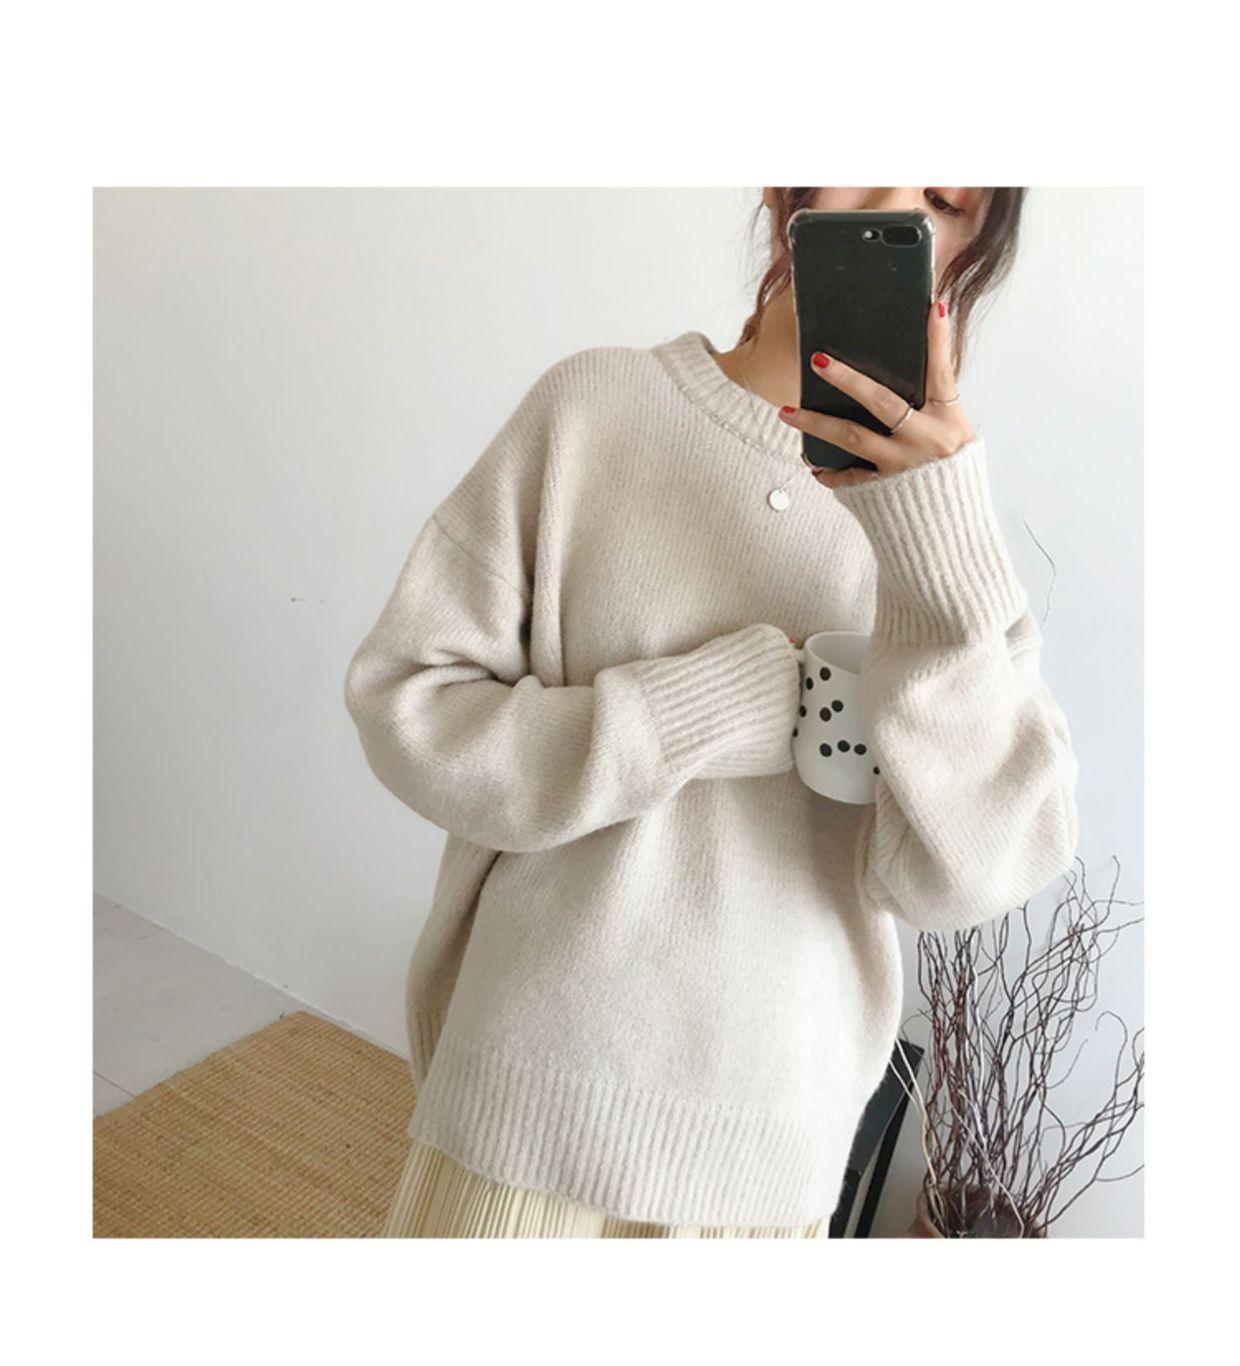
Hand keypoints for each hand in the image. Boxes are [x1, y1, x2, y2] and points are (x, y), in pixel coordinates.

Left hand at [776, 298, 974, 489]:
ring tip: (786, 411)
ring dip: (816, 423)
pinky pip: (849, 478)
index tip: (931, 305)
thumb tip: (901, 378)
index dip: (938, 340)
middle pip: (882, 402)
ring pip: (853, 437)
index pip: (943, 373)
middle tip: (817, 360)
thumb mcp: (955, 440)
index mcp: (950, 422)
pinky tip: (813, 465)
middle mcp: (926, 440)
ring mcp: (902, 466)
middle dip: (848, 379)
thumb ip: (932, 411)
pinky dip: (831, 472)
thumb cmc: (951, 481)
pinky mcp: (883, 490)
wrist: (951, 534)